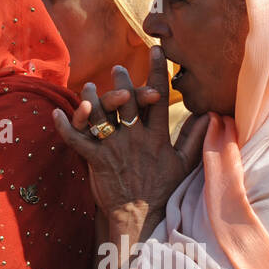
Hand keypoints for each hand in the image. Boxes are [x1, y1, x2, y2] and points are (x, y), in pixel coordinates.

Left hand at [54, 48, 208, 243]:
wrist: (141, 218)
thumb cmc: (163, 191)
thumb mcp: (184, 164)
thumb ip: (195, 138)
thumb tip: (212, 116)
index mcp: (157, 136)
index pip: (158, 97)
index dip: (157, 72)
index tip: (156, 50)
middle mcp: (135, 138)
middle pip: (127, 100)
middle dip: (122, 81)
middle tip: (118, 68)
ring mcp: (114, 148)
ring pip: (100, 114)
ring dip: (92, 98)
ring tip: (90, 87)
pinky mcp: (96, 160)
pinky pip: (76, 139)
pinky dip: (65, 126)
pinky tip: (56, 113)